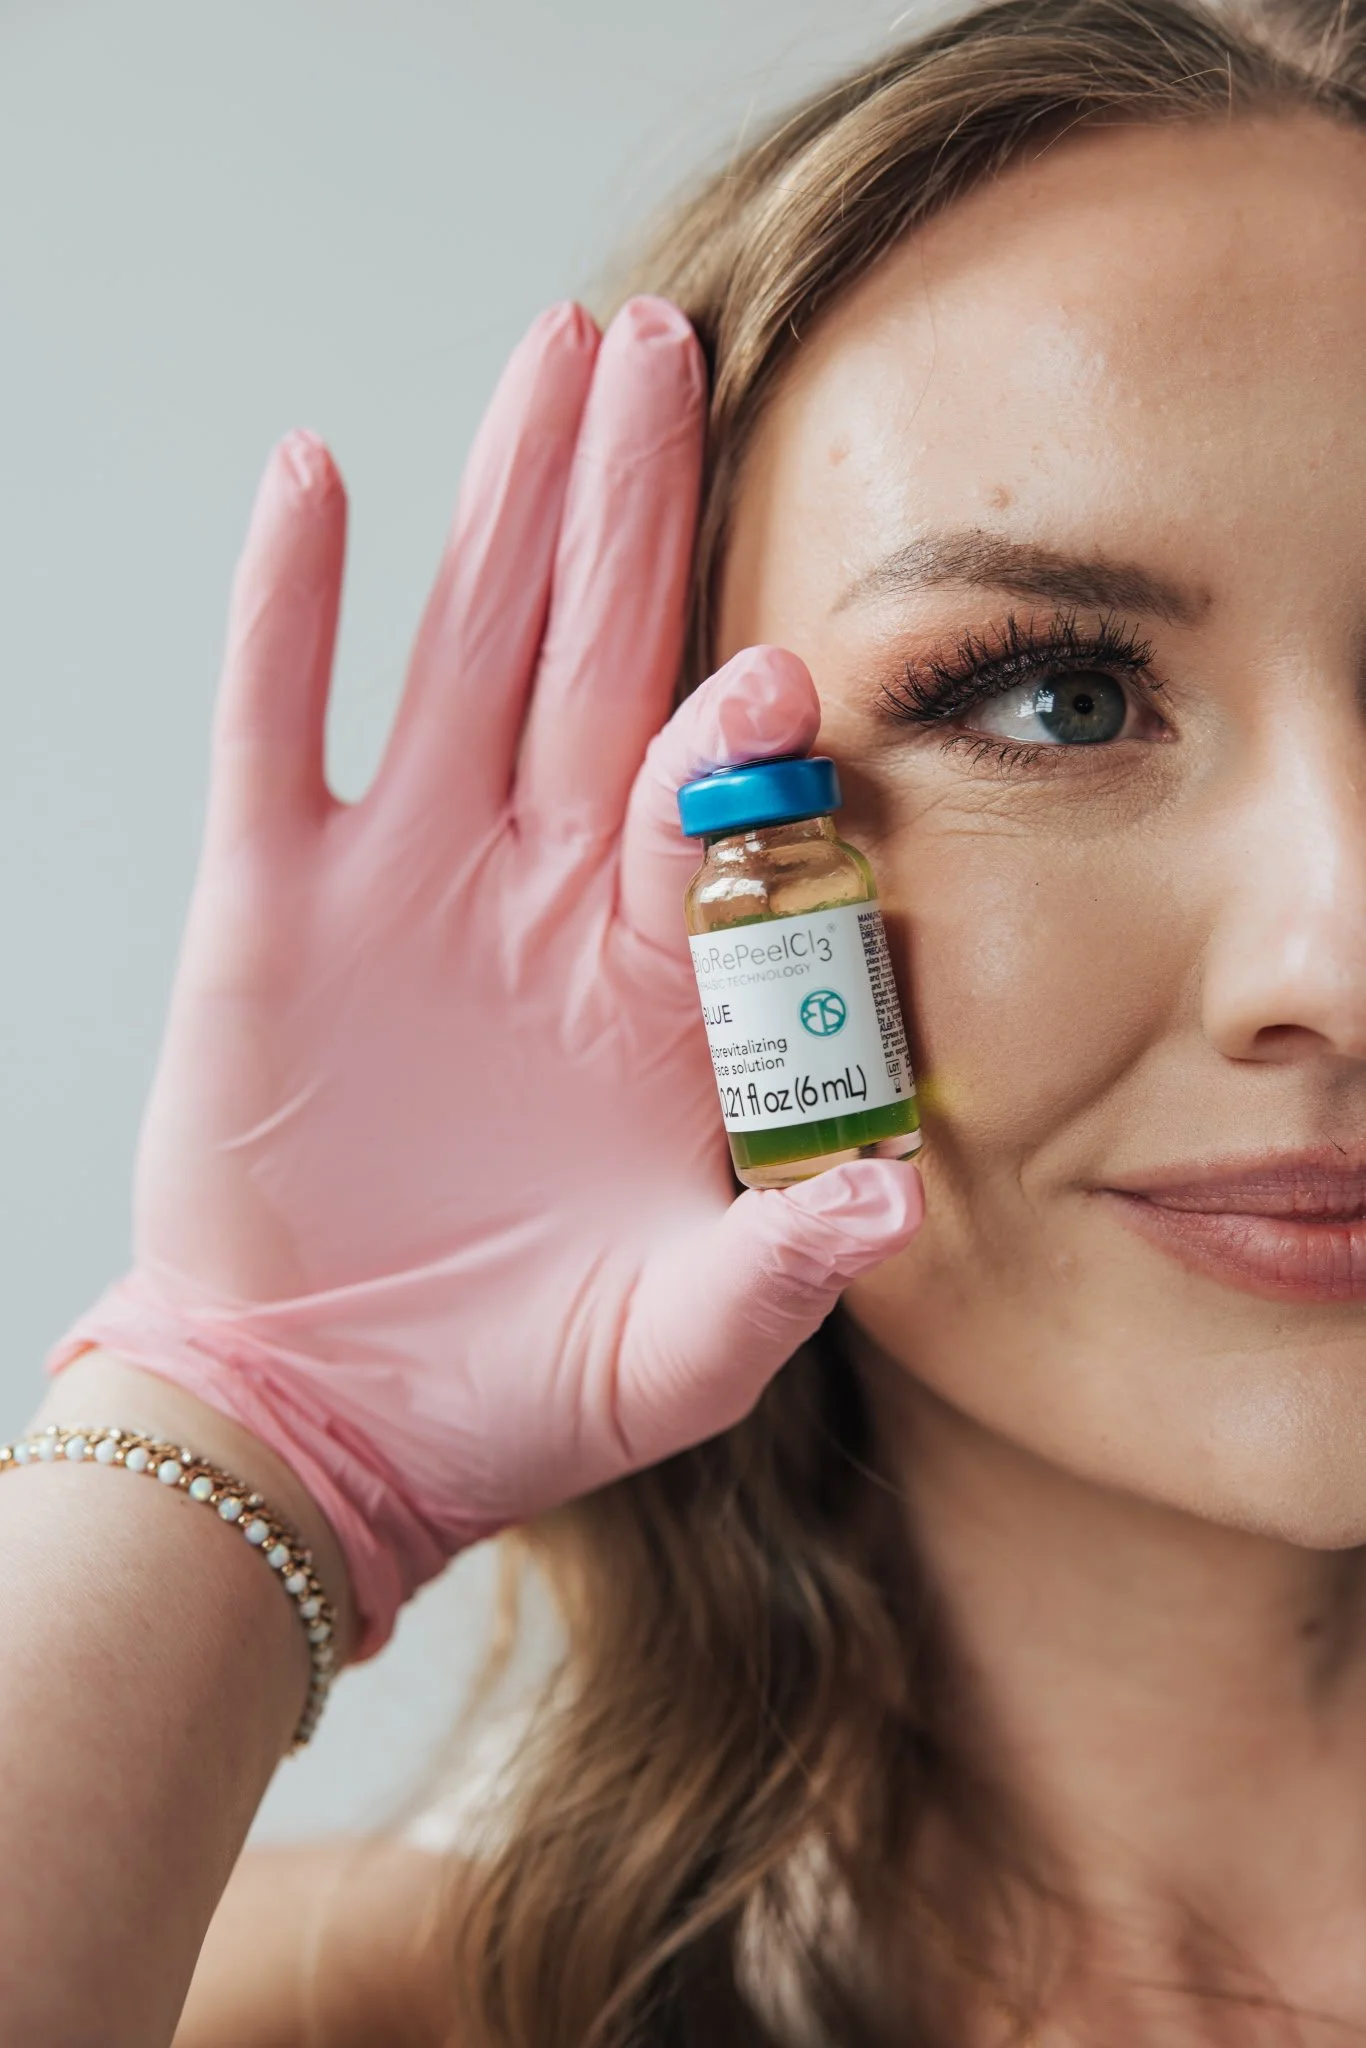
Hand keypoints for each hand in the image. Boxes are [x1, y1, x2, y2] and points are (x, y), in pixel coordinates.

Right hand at [49, 298, 923, 1653]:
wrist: (330, 1418)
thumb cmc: (516, 1381)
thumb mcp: (678, 1344)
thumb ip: (782, 1269)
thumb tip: (902, 1198)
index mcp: (649, 982)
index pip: (700, 811)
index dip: (732, 736)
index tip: (777, 668)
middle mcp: (536, 899)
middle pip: (595, 662)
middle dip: (634, 508)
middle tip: (666, 342)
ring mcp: (401, 885)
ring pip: (461, 650)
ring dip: (503, 504)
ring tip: (549, 354)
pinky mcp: (270, 904)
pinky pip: (277, 727)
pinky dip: (291, 610)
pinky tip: (319, 482)